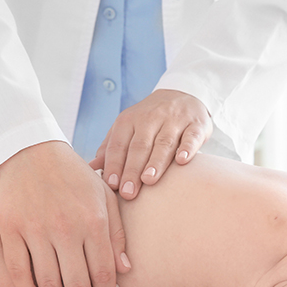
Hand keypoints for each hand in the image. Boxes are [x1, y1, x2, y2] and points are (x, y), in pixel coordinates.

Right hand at [0, 141, 129, 286]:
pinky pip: (19, 269)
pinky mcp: (11, 228)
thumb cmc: (74, 176)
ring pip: (48, 281)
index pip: (103, 272)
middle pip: (77, 283)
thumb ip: (116, 232)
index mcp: (93, 220)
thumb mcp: (104, 196)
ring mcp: (36, 229)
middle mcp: (66, 227)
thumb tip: (125, 270)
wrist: (31, 150)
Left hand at [90, 89, 211, 200]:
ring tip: (149, 180)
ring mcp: (174, 120)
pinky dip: (187, 148)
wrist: (182, 95)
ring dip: (156, 162)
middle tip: (128, 192)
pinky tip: (182, 161)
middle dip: (133, 169)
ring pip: (164, 142)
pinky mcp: (195, 124)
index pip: (119, 144)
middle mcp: (150, 118)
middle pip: (140, 146)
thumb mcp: (126, 128)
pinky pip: (191, 136)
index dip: (115, 164)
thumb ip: (110, 148)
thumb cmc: (149, 120)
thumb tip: (91, 168)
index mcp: (129, 120)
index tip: (112, 185)